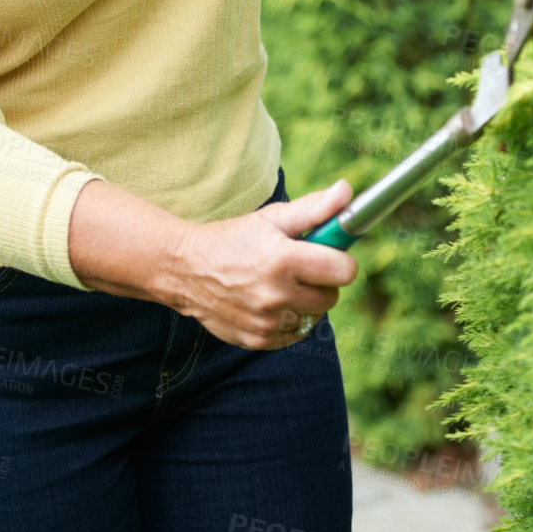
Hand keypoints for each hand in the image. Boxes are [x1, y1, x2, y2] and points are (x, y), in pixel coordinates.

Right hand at [165, 179, 357, 349]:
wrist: (185, 270)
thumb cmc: (233, 238)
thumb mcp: (271, 218)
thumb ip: (314, 208)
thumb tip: (347, 192)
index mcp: (283, 260)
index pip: (343, 270)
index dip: (342, 260)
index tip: (331, 254)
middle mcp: (276, 295)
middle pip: (332, 296)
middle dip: (322, 281)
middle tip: (301, 268)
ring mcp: (267, 322)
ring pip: (314, 316)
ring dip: (306, 302)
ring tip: (282, 285)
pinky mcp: (258, 340)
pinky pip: (295, 334)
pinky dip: (290, 320)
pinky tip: (271, 303)